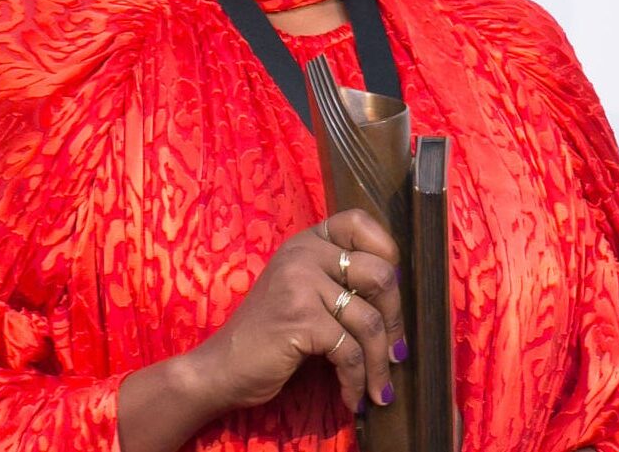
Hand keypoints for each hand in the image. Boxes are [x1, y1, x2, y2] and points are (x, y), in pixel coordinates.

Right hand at [191, 209, 405, 414]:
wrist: (222, 366)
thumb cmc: (270, 332)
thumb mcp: (302, 288)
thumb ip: (337, 278)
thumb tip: (395, 292)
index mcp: (307, 240)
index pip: (359, 222)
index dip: (386, 251)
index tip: (390, 292)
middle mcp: (304, 253)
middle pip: (379, 273)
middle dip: (395, 320)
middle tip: (396, 352)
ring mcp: (301, 283)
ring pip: (369, 319)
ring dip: (380, 362)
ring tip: (380, 387)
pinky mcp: (300, 319)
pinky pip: (349, 351)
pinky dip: (356, 380)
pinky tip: (354, 396)